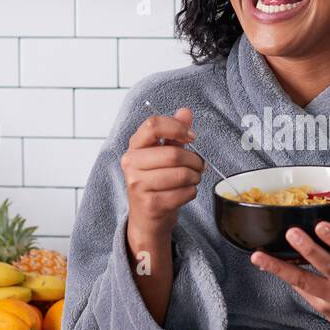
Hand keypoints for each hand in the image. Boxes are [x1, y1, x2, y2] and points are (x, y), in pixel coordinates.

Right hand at [121, 107, 204, 247]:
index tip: (190, 137)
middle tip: (198, 166)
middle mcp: (131, 164)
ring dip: (195, 177)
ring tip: (192, 179)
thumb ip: (174, 132)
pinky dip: (191, 192)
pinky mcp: (150, 204)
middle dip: (194, 161)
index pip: (154, 125)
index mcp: (134, 146)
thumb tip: (186, 111)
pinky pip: (184, 193)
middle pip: (174, 154)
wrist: (146, 218)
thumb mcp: (162, 154)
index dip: (177, 128)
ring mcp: (138, 185)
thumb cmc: (156, 182)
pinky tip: (184, 193)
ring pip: (181, 175)